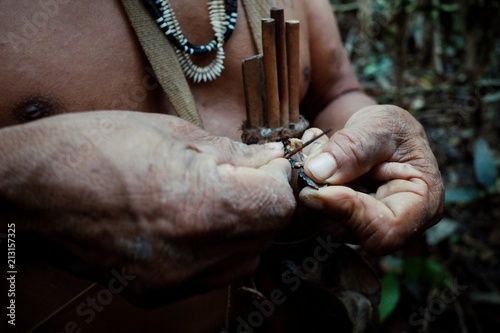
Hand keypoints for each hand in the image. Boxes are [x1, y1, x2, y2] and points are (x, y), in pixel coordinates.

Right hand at [1, 111, 295, 303]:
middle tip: (247, 173)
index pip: (279, 204)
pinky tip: (195, 220)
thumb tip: (272, 159)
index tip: (269, 161)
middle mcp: (194, 255)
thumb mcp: (172, 133)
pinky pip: (214, 273)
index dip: (280, 178)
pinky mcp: (158, 292)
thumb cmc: (93, 148)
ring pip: (247, 257)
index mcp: (201, 207)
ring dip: (247, 225)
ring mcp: (175, 281)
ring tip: (219, 195)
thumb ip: (234, 154)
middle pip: (268, 233)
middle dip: (267, 200)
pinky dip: (219, 246)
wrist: (29, 190)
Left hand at [299, 105, 443, 254]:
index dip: (349, 213)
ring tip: (312, 154)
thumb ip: (352, 147)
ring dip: (311, 191)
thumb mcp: (379, 125)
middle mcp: (399, 224)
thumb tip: (317, 171)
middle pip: (352, 232)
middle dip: (323, 199)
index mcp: (424, 203)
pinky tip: (311, 163)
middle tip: (307, 162)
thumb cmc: (391, 128)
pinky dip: (308, 190)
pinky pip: (318, 214)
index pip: (386, 230)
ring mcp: (369, 226)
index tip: (318, 190)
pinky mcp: (346, 222)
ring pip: (328, 224)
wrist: (379, 132)